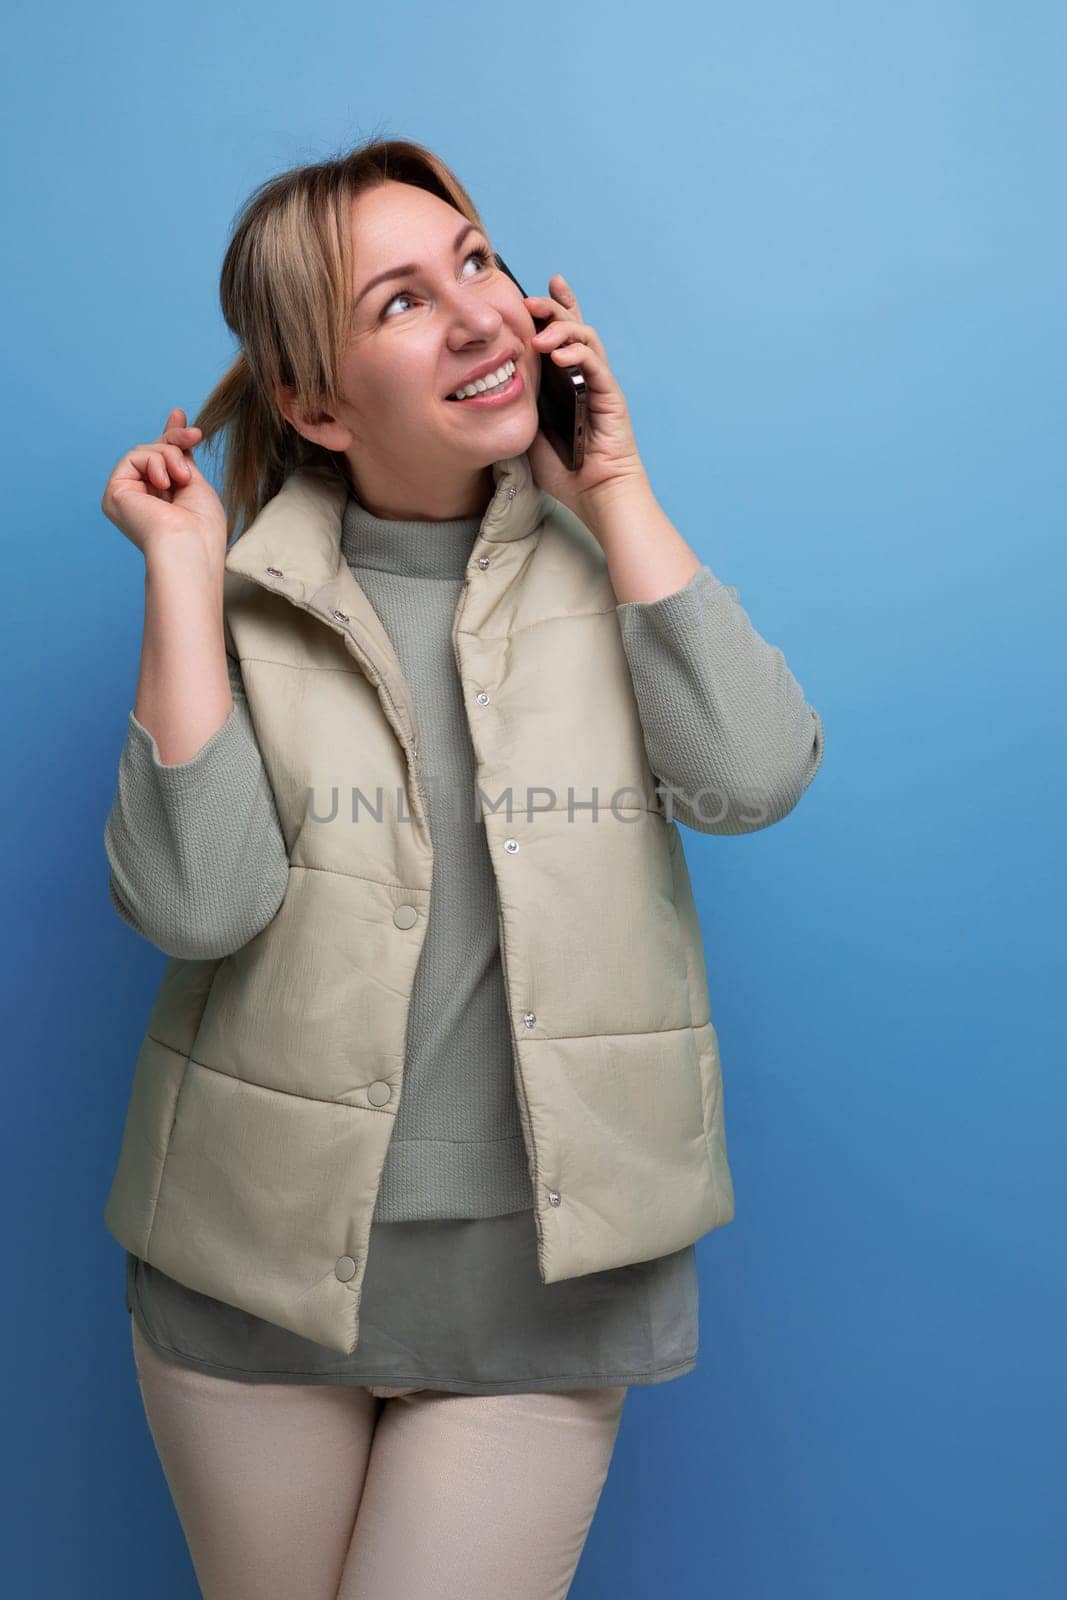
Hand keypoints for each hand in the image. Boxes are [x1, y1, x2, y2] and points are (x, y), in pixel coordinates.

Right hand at [101, 407, 226, 565]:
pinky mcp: (115, 493)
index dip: (170, 437)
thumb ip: (182, 456)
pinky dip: (155, 463)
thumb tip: (178, 420)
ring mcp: (126, 496)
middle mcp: (141, 499)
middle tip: (196, 435)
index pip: (161, 462)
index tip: (179, 414)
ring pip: (145, 451)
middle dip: (176, 440)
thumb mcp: (195, 482)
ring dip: (170, 456)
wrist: (190, 546)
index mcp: (162, 501)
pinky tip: (166, 483)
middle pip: (154, 452)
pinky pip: (134, 457)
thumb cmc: (202, 527)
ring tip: (182, 479)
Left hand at [522, 274, 648, 520]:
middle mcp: (585, 376)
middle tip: (529, 300)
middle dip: (552, 307)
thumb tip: (489, 387)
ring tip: (540, 335)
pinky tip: (559, 355)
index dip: (549, 310)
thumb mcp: (529, 432)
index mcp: (566, 381)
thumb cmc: (566, 471)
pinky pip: (595, 363)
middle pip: (574, 326)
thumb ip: (519, 405)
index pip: (559, 336)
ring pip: (586, 336)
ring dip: (562, 328)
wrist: (594, 495)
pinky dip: (578, 353)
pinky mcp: (610, 395)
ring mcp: (599, 383)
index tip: (528, 292)